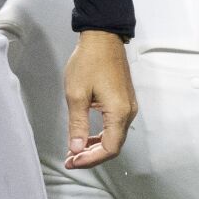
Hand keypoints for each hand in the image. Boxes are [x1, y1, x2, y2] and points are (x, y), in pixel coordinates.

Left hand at [62, 29, 136, 169]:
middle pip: (113, 145)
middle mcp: (128, 112)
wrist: (102, 36)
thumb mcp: (76, 94)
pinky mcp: (124, 100)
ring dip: (95, 146)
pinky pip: (114, 125)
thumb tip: (77, 148)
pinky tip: (86, 135)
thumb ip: (78, 124)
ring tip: (75, 150)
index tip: (73, 161)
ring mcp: (128, 106)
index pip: (109, 148)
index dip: (90, 159)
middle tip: (70, 159)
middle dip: (91, 155)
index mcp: (119, 112)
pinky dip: (101, 134)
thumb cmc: (89, 61)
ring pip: (114, 136)